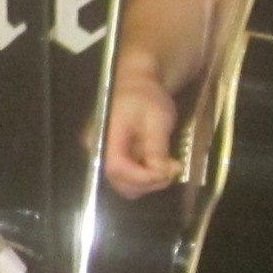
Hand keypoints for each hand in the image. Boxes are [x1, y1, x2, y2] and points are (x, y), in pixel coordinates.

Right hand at [101, 73, 183, 195]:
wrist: (136, 86)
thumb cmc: (146, 97)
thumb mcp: (157, 117)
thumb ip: (156, 146)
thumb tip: (161, 172)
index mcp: (105, 134)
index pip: (117, 166)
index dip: (142, 176)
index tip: (167, 172)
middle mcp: (98, 150)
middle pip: (120, 181)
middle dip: (149, 181)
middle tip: (173, 168)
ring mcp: (104, 157)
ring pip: (126, 185)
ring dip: (150, 182)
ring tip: (168, 165)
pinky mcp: (112, 161)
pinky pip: (129, 180)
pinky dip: (146, 178)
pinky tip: (159, 164)